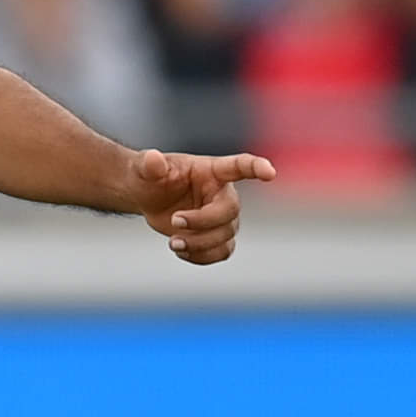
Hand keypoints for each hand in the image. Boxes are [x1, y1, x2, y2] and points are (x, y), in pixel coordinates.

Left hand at [126, 148, 276, 264]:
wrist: (147, 196)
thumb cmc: (150, 176)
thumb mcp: (145, 168)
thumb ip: (150, 164)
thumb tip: (153, 159)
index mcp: (212, 171)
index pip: (241, 166)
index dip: (257, 168)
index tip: (270, 172)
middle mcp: (223, 193)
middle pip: (229, 212)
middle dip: (202, 221)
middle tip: (174, 220)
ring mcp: (222, 217)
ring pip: (226, 236)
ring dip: (200, 244)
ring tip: (173, 243)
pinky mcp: (216, 236)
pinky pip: (222, 252)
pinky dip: (202, 256)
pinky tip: (181, 250)